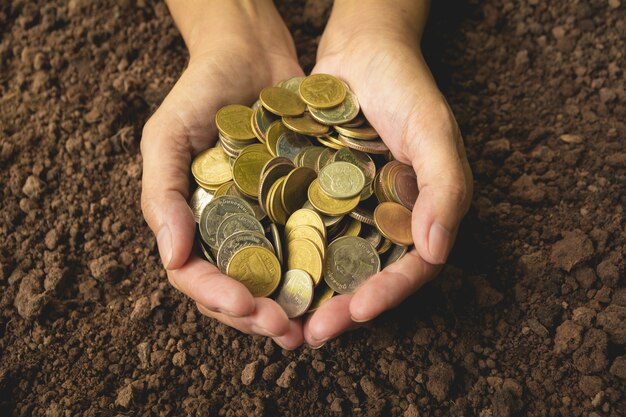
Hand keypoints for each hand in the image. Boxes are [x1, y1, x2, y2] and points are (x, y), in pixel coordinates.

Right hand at [140, 1, 304, 348]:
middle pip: (236, 288)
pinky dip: (316, 270)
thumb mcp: (166, 136)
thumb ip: (160, 194)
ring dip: (288, 306)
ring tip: (310, 327)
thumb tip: (170, 258)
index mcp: (190, 221)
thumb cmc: (200, 92)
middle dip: (257, 316)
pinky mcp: (298, 206)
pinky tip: (336, 287)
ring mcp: (263, 220)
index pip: (195, 275)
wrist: (250, 54)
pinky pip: (306, 244)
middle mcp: (226, 229)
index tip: (246, 306)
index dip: (218, 297)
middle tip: (287, 331)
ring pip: (273, 278)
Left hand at [304, 2, 472, 346]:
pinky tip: (264, 274)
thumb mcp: (433, 129)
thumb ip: (444, 187)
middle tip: (311, 334)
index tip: (358, 311)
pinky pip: (304, 232)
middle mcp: (387, 219)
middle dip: (342, 308)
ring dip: (311, 293)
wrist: (362, 48)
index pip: (412, 267)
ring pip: (332, 264)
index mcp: (423, 213)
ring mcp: (351, 210)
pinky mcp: (318, 196)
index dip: (388, 293)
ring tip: (283, 319)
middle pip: (368, 276)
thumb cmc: (406, 85)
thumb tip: (438, 251)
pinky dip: (288, 255)